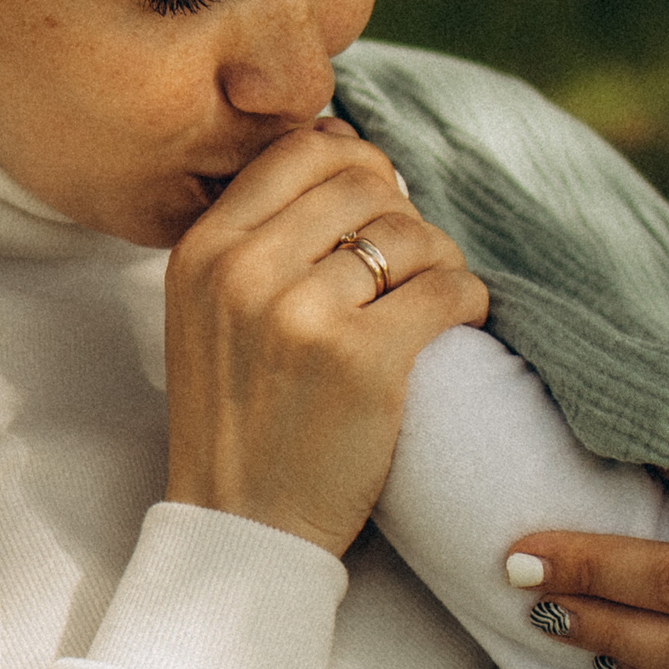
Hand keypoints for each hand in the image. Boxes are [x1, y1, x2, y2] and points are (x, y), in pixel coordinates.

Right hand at [165, 118, 487, 557]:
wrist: (241, 528)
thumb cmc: (238, 417)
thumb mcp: (209, 311)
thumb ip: (258, 232)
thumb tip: (343, 140)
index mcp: (203, 251)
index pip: (299, 150)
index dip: (353, 168)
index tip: (370, 210)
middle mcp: (244, 272)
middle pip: (364, 184)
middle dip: (400, 216)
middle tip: (406, 266)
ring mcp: (302, 315)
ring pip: (411, 233)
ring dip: (438, 261)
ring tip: (426, 302)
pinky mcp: (364, 362)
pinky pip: (448, 287)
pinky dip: (466, 301)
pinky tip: (453, 325)